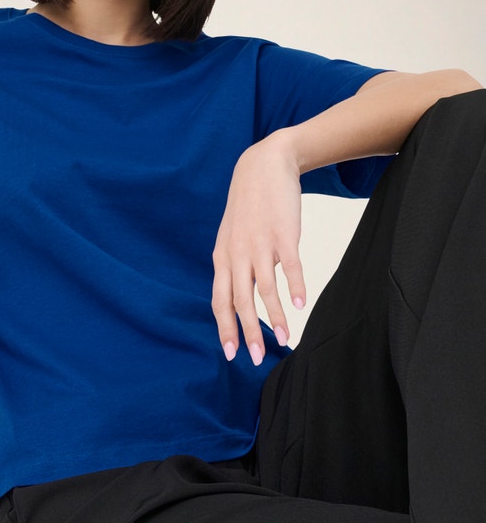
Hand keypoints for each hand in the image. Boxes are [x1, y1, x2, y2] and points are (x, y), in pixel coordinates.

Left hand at [212, 133, 305, 364]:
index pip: (220, 300)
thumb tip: (240, 299)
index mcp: (223, 257)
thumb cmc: (249, 207)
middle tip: (257, 358)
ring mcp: (260, 243)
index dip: (225, 328)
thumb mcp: (232, 237)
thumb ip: (234, 267)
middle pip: (240, 300)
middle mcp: (238, 254)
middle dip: (248, 332)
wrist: (263, 165)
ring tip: (286, 340)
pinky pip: (290, 265)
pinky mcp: (283, 233)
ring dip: (275, 317)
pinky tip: (302, 305)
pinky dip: (296, 286)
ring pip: (265, 288)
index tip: (231, 353)